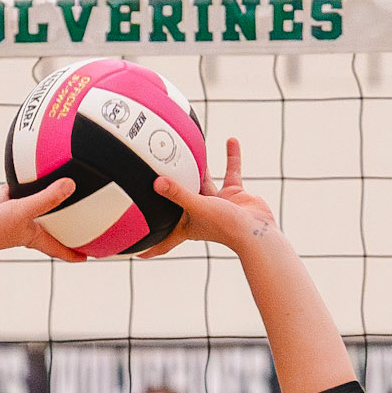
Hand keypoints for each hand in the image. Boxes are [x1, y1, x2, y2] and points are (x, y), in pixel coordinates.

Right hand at [0, 153, 82, 262]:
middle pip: (35, 218)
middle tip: (58, 205)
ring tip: (20, 172)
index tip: (86, 257)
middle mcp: (14, 224)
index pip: (55, 246)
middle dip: (46, 214)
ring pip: (7, 196)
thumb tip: (71, 186)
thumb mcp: (26, 210)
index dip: (71, 252)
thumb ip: (48, 198)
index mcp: (29, 232)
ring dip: (11, 186)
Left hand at [146, 138, 276, 257]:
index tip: (136, 252)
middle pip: (180, 200)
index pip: (165, 238)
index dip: (151, 245)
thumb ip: (178, 194)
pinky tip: (231, 140)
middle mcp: (200, 214)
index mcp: (188, 225)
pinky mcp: (234, 194)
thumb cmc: (226, 226)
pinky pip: (231, 172)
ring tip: (192, 146)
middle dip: (171, 191)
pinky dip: (232, 157)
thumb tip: (156, 183)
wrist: (256, 230)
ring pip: (204, 180)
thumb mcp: (198, 207)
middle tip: (156, 176)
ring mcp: (217, 203)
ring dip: (200, 165)